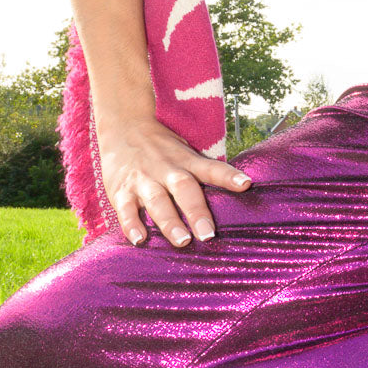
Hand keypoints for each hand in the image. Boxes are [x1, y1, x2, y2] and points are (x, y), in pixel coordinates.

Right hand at [97, 116, 251, 247]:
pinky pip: (126, 209)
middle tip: (209, 234)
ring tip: (183, 241)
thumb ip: (204, 173)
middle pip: (184, 189)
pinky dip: (131, 225)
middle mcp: (166, 170)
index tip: (246, 184)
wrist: (124, 126)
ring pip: (157, 201)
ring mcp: (143, 180)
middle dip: (197, 212)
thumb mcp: (185, 153)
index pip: (211, 168)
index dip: (228, 176)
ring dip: (170, 222)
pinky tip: (140, 239)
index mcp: (186, 161)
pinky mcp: (121, 190)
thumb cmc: (162, 148)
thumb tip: (239, 193)